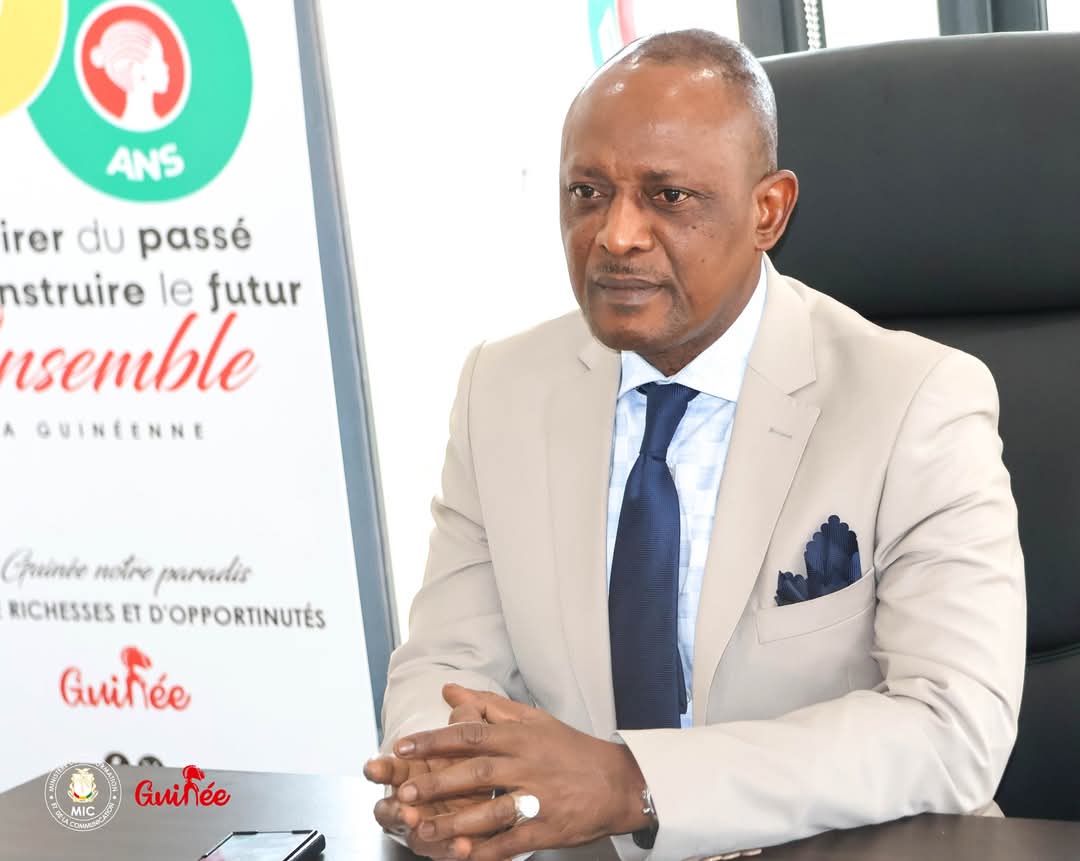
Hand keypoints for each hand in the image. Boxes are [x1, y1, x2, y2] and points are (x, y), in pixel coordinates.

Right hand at [365, 692, 490, 859]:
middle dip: (394, 810)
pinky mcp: (443, 845)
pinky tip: (463, 847)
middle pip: (389, 809)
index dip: (379, 768)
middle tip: (406, 808)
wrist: (491, 792)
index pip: (388, 769)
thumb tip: (455, 693)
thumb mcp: (470, 738)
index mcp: (411, 772)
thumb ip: (462, 719)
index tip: (372, 767)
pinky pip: (443, 852)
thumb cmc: (470, 761)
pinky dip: (450, 851)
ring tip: (426, 827)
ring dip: (418, 832)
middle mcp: (412, 802)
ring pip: (412, 835)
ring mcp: (425, 826)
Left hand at [393, 684, 650, 860]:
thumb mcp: (534, 719)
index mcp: (521, 738)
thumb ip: (488, 707)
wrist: (620, 783)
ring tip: (425, 831)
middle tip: (406, 794)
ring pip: (492, 811)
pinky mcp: (549, 828)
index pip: (471, 735)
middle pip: (477, 772)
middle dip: (439, 784)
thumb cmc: (572, 750)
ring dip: (457, 823)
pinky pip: (514, 841)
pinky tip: (465, 856)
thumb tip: (450, 690)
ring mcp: (539, 799)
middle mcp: (527, 765)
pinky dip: (489, 851)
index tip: (404, 747)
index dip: (435, 741)